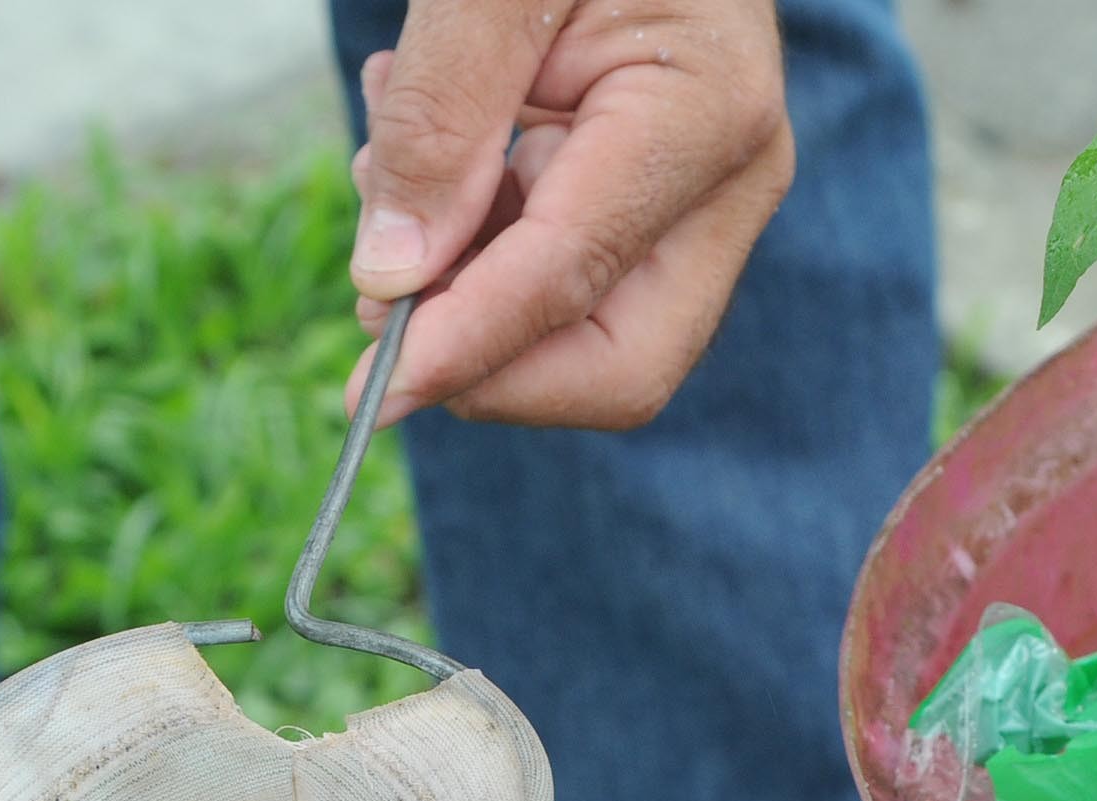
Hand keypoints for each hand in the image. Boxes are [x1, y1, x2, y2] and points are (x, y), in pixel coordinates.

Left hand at [345, 0, 794, 429]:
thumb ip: (443, 115)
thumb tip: (394, 277)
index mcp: (705, 114)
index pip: (575, 282)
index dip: (466, 348)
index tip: (369, 389)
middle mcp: (727, 181)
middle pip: (615, 364)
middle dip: (484, 354)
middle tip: (377, 291)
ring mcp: (699, 199)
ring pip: (578, 330)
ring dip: (461, 282)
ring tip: (398, 139)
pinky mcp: (657, 200)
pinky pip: (559, 276)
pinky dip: (473, 241)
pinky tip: (435, 141)